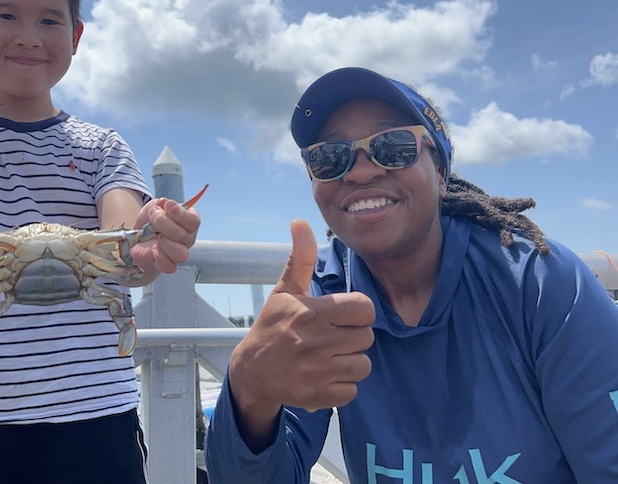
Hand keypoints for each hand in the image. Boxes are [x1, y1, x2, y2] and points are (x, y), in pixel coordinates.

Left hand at [130, 197, 200, 274]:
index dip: (180, 214)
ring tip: (156, 237)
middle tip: (153, 217)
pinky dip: (159, 256)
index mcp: (189, 223)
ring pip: (181, 254)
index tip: (167, 206)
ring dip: (165, 243)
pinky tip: (153, 249)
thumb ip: (160, 204)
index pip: (194, 221)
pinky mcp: (168, 265)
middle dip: (164, 223)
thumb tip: (164, 203)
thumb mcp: (154, 207)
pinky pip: (169, 266)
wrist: (136, 238)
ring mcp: (179, 253)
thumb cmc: (150, 222)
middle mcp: (188, 238)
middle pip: (184, 235)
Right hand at [228, 219, 374, 446]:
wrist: (251, 371)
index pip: (364, 309)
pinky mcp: (318, 395)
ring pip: (363, 366)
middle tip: (332, 338)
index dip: (357, 312)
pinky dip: (342, 386)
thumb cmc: (273, 326)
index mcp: (313, 312)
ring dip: (350, 362)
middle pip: (366, 338)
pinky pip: (352, 391)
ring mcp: (318, 370)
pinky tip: (324, 376)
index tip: (342, 316)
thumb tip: (299, 222)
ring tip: (329, 357)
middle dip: (352, 338)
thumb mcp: (285, 291)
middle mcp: (317, 341)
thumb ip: (300, 258)